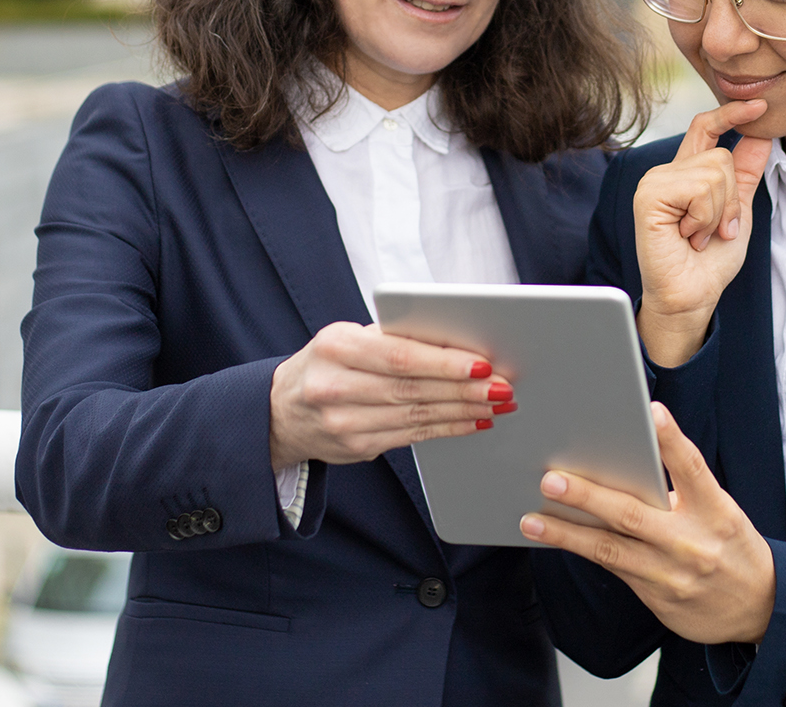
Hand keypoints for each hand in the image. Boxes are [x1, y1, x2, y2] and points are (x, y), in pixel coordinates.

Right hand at [268, 322, 512, 467]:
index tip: (482, 364)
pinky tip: (474, 421)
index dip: (444, 362)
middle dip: (464, 389)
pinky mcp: (356, 448)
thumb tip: (458, 341)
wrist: (281, 410)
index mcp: (335, 346)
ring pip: (416, 416)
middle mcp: (334, 386)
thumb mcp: (348, 338)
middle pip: (412, 389)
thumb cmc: (328, 363)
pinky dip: (448, 429)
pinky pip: (412, 437)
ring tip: (498, 403)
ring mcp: (343, 423)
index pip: (399, 356)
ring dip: (464, 411)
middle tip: (503, 387)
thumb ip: (394, 337)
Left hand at [520, 402, 775, 644]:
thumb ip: (681, 490)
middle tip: (552, 480)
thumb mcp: (721, 512)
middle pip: (634, 515)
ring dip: (567, 534)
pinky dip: (582, 550)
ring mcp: (671, 573)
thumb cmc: (733, 548)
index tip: (652, 414)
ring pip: (611, 549)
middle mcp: (692, 542)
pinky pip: (612, 568)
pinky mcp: (655, 597)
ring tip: (532, 520)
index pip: (693, 469)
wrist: (760, 609)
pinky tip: (556, 538)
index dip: (672, 440)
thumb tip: (628, 460)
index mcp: (716, 511)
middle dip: (589, 497)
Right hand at [634, 101, 772, 366]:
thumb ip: (746, 173)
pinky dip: (704, 217)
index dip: (732, 113)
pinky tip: (687, 235)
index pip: (707, 127)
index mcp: (686, 173)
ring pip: (713, 171)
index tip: (760, 105)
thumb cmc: (709, 260)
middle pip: (720, 156)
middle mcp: (667, 172)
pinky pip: (699, 187)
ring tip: (698, 235)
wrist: (692, 295)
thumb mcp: (737, 211)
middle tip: (714, 229)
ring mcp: (655, 181)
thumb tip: (762, 134)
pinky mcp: (650, 195)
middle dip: (731, 200)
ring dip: (717, 213)